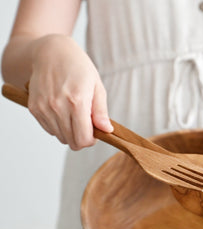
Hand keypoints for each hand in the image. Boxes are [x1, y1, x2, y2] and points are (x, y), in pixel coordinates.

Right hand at [28, 34, 112, 149]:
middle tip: (86, 124)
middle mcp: (58, 107)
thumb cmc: (78, 67)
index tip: (95, 131)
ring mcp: (44, 108)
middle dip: (82, 138)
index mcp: (77, 102)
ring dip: (70, 132)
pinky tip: (62, 111)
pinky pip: (49, 130)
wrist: (50, 51)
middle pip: (72, 142)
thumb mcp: (97, 86)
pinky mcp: (34, 108)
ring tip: (74, 115)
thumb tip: (106, 130)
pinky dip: (58, 126)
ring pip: (61, 138)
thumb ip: (101, 112)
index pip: (84, 139)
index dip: (92, 140)